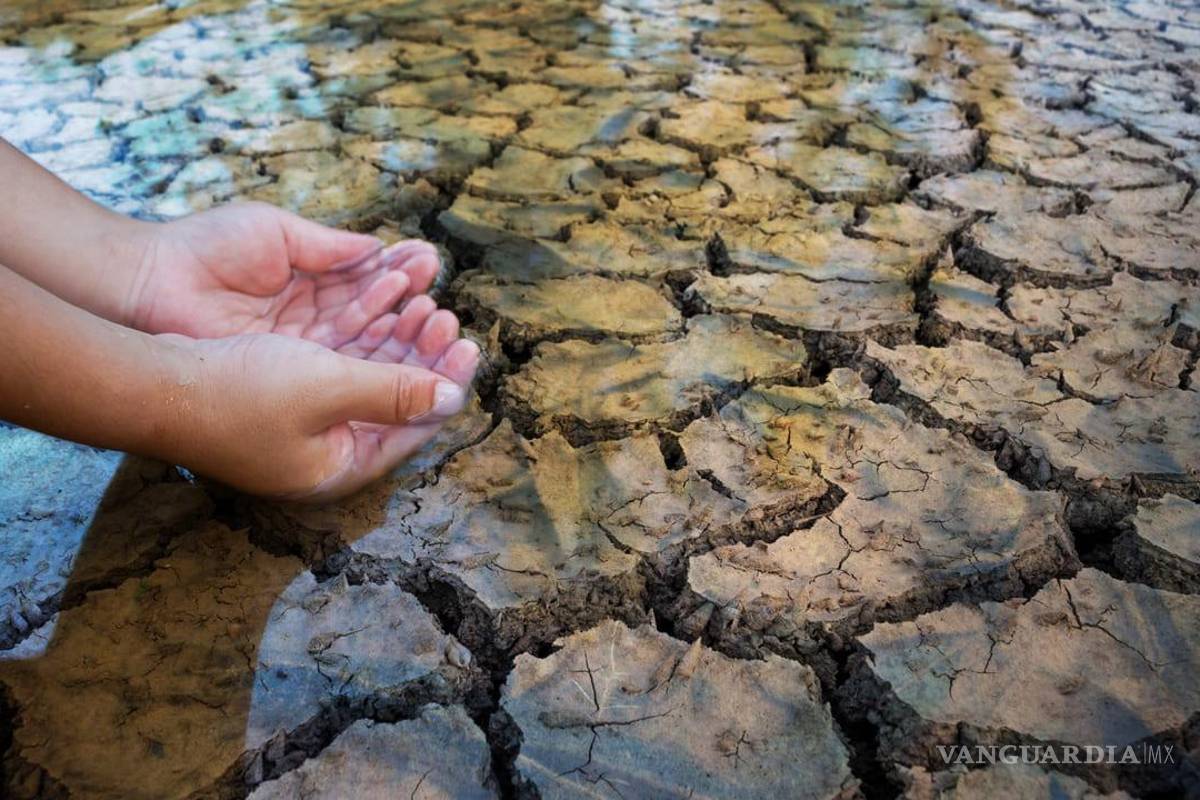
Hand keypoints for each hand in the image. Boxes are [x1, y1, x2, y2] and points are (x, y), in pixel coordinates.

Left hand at [126, 202, 441, 351]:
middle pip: (375, 319)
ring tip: (432, 317)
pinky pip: (342, 368)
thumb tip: (379, 250)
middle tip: (440, 300)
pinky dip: (374, 357)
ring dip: (401, 334)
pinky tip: (402, 341)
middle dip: (411, 308)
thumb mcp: (275, 234)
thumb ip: (329, 247)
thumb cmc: (204, 250)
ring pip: (365, 346)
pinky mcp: (290, 375)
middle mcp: (312, 320)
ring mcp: (302, 350)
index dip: (400, 274)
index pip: (368, 282)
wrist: (151, 284)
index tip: (429, 263)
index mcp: (309, 281)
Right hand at [159, 308, 478, 500]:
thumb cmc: (238, 393)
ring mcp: (304, 426)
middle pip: (396, 401)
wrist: (153, 382)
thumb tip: (453, 398)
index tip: (471, 345)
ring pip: (369, 378)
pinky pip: (340, 364)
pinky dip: (362, 337)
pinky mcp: (284, 396)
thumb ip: (394, 392)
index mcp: (342, 466)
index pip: (414, 428)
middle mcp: (327, 452)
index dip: (446, 384)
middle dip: (423, 356)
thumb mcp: (328, 389)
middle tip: (448, 317)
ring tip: (423, 302)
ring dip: (396, 340)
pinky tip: (382, 305)